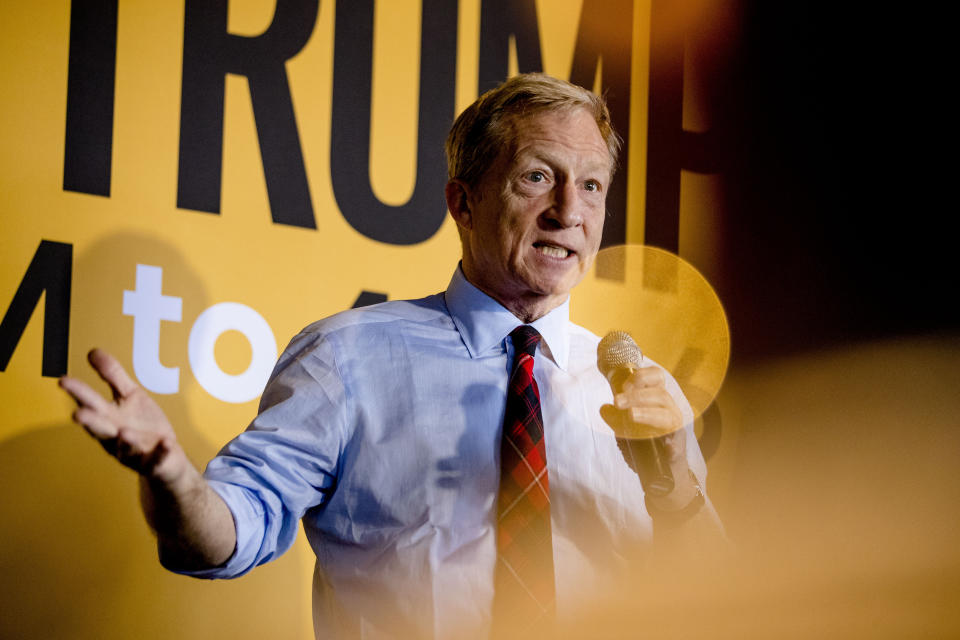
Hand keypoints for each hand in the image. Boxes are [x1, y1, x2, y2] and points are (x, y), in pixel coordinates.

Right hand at [59, 349, 188, 486]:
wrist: (165, 459)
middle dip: (90, 421)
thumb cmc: (142, 426)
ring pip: (127, 447)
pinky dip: (161, 451)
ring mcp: (135, 452)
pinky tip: (167, 442)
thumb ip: (113, 376)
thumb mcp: (130, 396)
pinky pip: (159, 458)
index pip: (90, 404)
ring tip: (124, 432)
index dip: (78, 393)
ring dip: (126, 440)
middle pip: (101, 428)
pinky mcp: (156, 462)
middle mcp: (116, 438)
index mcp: (108, 420)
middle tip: (77, 414)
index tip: (64, 380)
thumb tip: (93, 351)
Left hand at [600, 365, 685, 459]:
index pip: (657, 377)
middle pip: (659, 394)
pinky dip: (672, 445)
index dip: (642, 377)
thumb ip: (616, 418)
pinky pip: (677, 444)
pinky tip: (667, 446)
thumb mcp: (625, 427)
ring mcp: (675, 427)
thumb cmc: (644, 441)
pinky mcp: (678, 447)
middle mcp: (668, 409)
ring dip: (647, 413)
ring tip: (631, 415)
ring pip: (666, 415)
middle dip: (636, 396)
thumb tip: (604, 408)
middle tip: (617, 402)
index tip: (624, 386)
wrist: (660, 467)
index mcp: (657, 398)